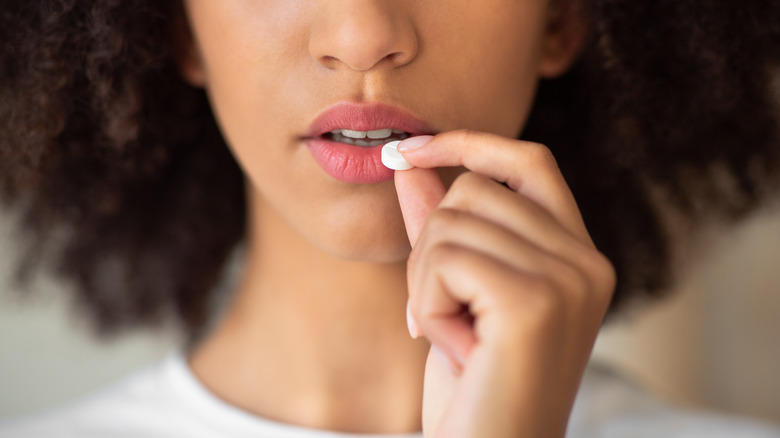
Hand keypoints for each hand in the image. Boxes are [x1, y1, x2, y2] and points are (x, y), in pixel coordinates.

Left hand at [394, 131, 615, 437]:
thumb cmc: (473, 384)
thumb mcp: (452, 293)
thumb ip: (438, 226)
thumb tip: (410, 165)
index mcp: (578, 255)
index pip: (528, 161)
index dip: (468, 143)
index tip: (407, 152)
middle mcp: (586, 262)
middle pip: (472, 189)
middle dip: (429, 247)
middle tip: (439, 312)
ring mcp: (569, 280)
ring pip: (449, 223)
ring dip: (425, 284)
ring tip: (451, 335)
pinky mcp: (535, 302)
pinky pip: (443, 260)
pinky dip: (425, 305)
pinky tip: (452, 348)